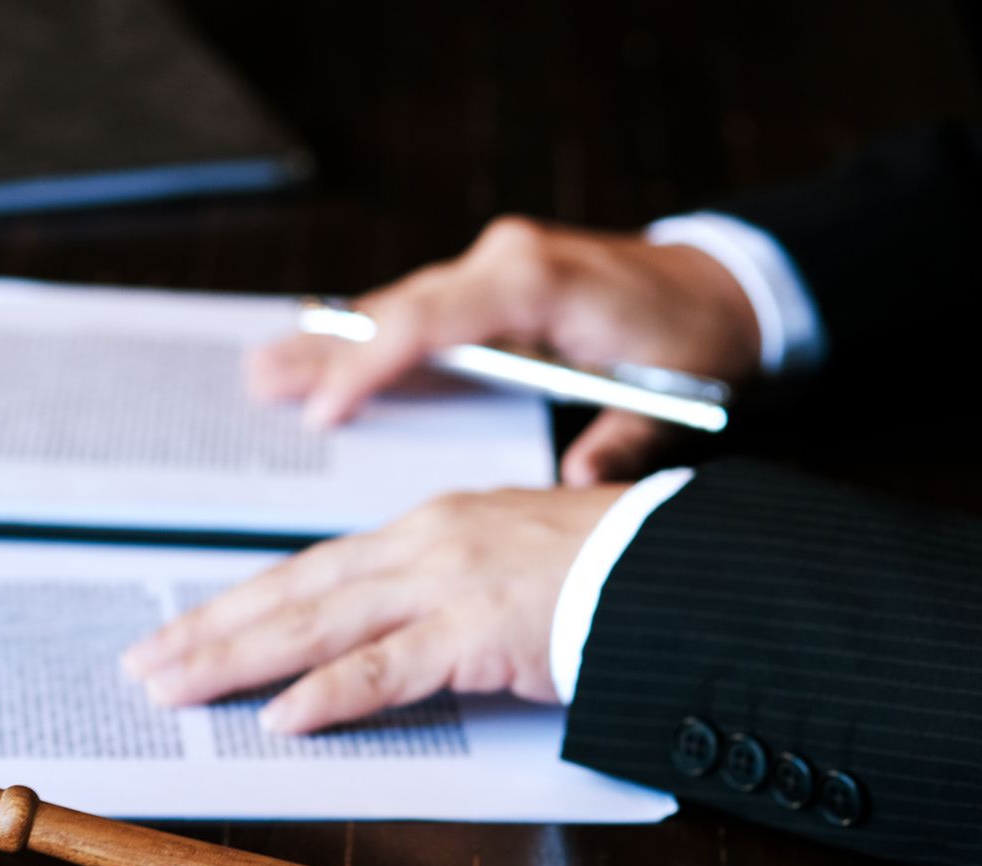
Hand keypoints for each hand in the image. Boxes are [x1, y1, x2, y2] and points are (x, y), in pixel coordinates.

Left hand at [120, 485, 625, 732]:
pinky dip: (330, 695)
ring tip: (173, 688)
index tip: (183, 631)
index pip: (309, 573)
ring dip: (236, 660)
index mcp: (425, 530)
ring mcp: (446, 584)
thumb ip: (440, 600)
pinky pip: (389, 668)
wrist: (681, 562)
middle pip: (292, 594)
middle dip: (209, 631)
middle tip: (143, 665)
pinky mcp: (479, 629)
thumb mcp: (504, 572)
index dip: (240, 606)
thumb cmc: (606, 570)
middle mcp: (421, 546)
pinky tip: (281, 719)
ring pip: (317, 625)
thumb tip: (382, 644)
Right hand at [246, 216, 760, 484]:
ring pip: (394, 307)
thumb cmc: (696, 340)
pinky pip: (412, 314)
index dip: (374, 362)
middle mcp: (502, 263)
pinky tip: (317, 358)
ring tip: (262, 373)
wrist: (723, 283)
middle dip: (325, 352)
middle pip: (394, 309)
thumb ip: (624, 441)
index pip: (433, 318)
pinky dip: (365, 339)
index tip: (329, 408)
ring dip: (330, 343)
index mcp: (538, 283)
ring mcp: (489, 269)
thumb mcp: (673, 395)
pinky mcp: (486, 287)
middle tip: (258, 382)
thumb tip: (581, 485)